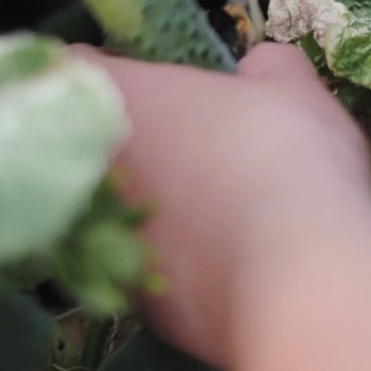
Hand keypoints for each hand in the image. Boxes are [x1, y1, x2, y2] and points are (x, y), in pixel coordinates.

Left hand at [80, 43, 370, 365]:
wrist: (296, 276)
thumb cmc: (285, 156)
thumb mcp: (292, 86)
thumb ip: (265, 67)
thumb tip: (258, 69)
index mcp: (118, 98)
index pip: (74, 69)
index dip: (109, 73)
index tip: (149, 85)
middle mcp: (90, 168)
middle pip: (91, 146)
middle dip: (128, 147)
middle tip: (189, 148)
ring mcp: (102, 242)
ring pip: (111, 215)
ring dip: (149, 209)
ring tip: (212, 212)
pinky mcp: (130, 303)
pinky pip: (142, 269)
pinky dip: (173, 262)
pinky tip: (224, 261)